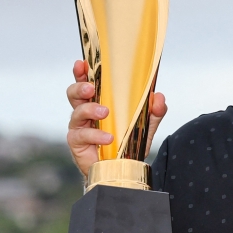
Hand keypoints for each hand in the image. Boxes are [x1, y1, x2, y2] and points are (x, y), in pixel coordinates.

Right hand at [66, 60, 168, 175]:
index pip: (87, 82)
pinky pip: (83, 135)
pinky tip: (108, 138)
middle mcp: (84, 112)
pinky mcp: (77, 142)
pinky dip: (96, 135)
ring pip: (76, 112)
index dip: (82, 72)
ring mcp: (79, 127)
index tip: (83, 63)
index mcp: (98, 101)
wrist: (121, 169)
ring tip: (105, 112)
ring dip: (90, 109)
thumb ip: (153, 112)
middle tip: (92, 88)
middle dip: (80, 87)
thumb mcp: (144, 126)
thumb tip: (159, 97)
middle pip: (73, 93)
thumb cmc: (127, 143)